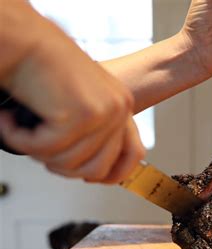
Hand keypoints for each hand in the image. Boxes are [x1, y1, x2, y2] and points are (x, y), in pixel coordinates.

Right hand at [0, 1, 144, 183]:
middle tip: (38, 146)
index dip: (111, 174)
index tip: (88, 178)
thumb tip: (97, 173)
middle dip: (61, 165)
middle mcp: (118, 109)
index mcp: (121, 106)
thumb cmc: (43, 70)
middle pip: (97, 169)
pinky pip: (45, 150)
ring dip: (39, 152)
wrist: (22, 40)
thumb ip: (95, 133)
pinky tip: (10, 120)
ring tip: (23, 128)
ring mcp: (103, 112)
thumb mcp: (81, 103)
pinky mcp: (79, 115)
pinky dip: (19, 139)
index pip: (134, 154)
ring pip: (70, 164)